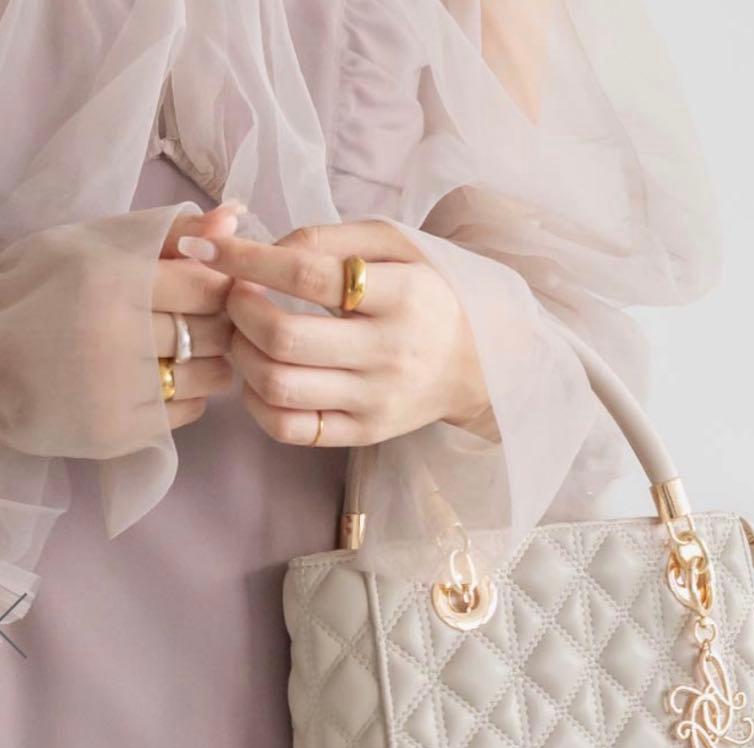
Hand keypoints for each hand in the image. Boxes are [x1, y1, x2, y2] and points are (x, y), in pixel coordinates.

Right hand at [1, 204, 236, 458]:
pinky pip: (192, 410)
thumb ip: (167, 232)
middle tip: (191, 322)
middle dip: (212, 325)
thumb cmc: (38, 296)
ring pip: (213, 375)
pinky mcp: (122, 430)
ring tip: (174, 351)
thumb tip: (233, 219)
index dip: (215, 288)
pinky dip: (186, 395)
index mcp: (110, 279)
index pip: (210, 287)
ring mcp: (121, 389)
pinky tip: (156, 380)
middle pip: (216, 332)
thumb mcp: (89, 246)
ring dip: (205, 363)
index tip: (201, 291)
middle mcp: (118, 335)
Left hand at [177, 221, 488, 445]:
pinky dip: (256, 401)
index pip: (309, 275)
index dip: (246, 258)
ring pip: (278, 386)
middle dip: (238, 309)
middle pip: (284, 338)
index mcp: (403, 295)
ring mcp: (375, 402)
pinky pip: (289, 428)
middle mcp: (390, 354)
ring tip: (243, 332)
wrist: (475, 364)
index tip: (208, 246)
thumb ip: (330, 238)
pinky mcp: (362, 434)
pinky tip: (258, 374)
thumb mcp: (396, 245)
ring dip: (241, 353)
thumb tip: (263, 250)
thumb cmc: (426, 294)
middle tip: (234, 293)